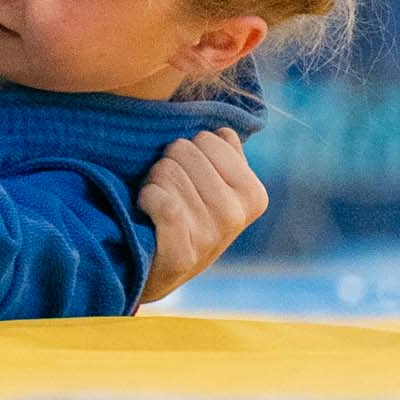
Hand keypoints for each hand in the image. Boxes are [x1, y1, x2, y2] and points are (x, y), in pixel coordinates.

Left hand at [134, 129, 266, 304]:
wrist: (158, 269)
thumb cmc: (185, 214)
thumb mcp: (214, 184)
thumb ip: (223, 154)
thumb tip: (224, 130)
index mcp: (253, 194)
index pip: (209, 138)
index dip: (189, 150)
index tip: (188, 173)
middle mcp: (237, 215)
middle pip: (183, 149)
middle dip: (168, 164)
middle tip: (168, 189)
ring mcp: (212, 236)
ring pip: (167, 171)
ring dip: (153, 182)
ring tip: (158, 202)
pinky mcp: (182, 254)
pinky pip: (161, 201)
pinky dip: (146, 198)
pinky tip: (147, 209)